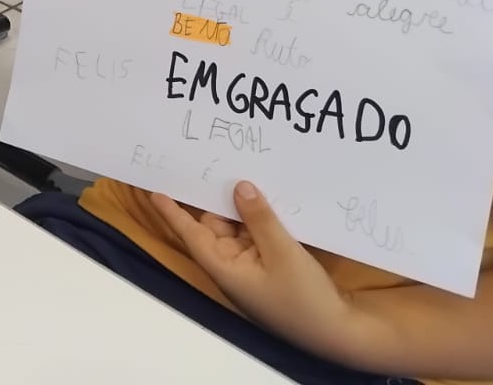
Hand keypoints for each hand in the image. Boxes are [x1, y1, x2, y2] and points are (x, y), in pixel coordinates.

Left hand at [151, 184, 371, 365]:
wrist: (336, 331)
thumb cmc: (303, 297)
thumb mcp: (282, 252)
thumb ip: (259, 218)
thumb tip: (238, 186)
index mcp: (225, 267)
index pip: (192, 234)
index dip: (174, 212)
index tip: (156, 191)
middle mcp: (233, 264)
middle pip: (215, 224)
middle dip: (215, 198)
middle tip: (211, 160)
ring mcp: (252, 264)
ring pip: (238, 226)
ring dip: (241, 205)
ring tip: (238, 167)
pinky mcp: (270, 263)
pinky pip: (257, 233)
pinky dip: (259, 216)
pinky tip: (266, 193)